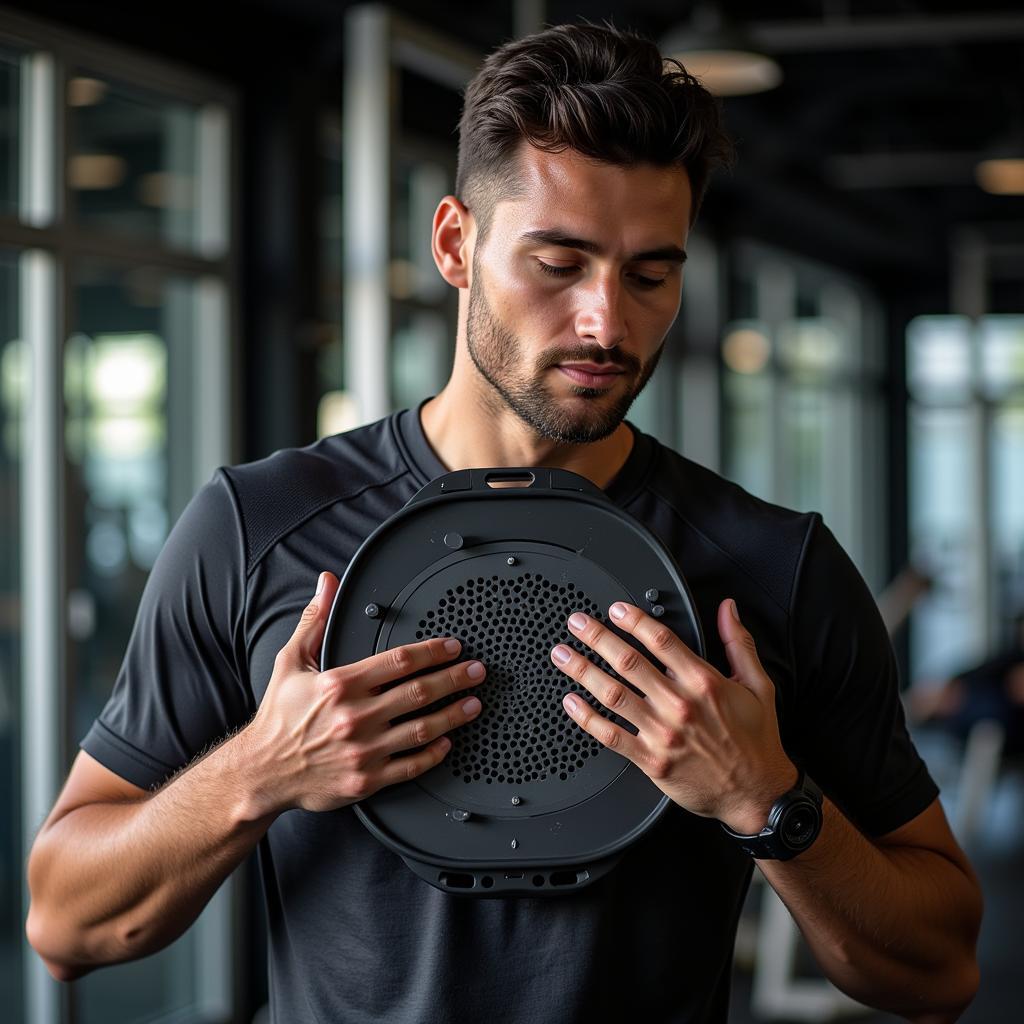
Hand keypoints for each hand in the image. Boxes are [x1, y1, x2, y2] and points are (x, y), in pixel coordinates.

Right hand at [243, 572, 485, 814]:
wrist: (262, 772)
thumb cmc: (278, 718)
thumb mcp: (291, 662)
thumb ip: (315, 620)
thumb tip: (328, 584)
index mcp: (340, 684)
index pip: (399, 660)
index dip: (432, 651)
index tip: (452, 647)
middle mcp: (355, 717)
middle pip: (419, 692)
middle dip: (454, 678)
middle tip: (476, 671)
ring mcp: (363, 751)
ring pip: (422, 729)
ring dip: (454, 715)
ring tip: (474, 703)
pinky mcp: (366, 781)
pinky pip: (411, 765)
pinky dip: (434, 753)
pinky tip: (448, 742)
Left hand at [549, 598, 795, 833]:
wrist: (756, 793)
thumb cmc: (755, 741)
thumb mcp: (758, 685)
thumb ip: (738, 643)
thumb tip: (728, 610)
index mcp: (703, 682)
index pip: (661, 640)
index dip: (634, 620)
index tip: (615, 610)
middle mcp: (679, 705)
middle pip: (628, 661)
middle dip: (597, 638)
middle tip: (577, 624)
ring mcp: (663, 733)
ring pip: (613, 694)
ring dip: (583, 671)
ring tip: (563, 655)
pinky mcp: (651, 761)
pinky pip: (611, 735)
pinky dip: (587, 718)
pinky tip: (571, 703)